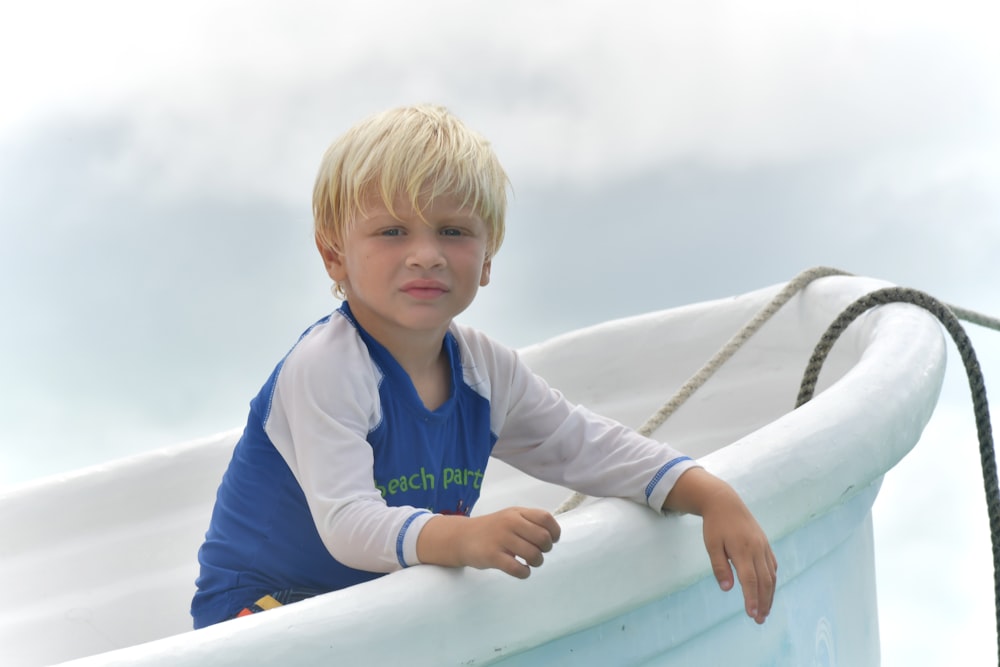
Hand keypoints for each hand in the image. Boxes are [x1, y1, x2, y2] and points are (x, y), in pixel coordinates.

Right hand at [417, 507, 560, 578]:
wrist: (462, 537)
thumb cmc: (492, 529)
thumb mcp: (510, 517)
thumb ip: (529, 521)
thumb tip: (553, 535)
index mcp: (517, 512)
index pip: (546, 519)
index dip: (554, 532)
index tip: (552, 540)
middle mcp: (510, 523)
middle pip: (543, 538)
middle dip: (546, 549)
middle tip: (538, 552)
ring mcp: (501, 539)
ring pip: (533, 555)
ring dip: (536, 562)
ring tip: (529, 562)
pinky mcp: (492, 556)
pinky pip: (517, 569)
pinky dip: (524, 573)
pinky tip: (521, 570)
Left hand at [663, 468, 776, 623]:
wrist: (725, 502)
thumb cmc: (715, 525)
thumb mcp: (712, 545)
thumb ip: (719, 567)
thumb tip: (728, 589)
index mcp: (742, 549)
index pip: (750, 580)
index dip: (752, 598)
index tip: (751, 614)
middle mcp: (757, 549)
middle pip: (764, 581)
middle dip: (763, 602)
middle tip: (759, 619)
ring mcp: (763, 546)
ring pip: (771, 575)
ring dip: (769, 595)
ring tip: (764, 611)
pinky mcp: (765, 544)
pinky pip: (772, 566)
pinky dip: (772, 580)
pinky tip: (768, 590)